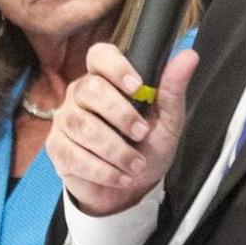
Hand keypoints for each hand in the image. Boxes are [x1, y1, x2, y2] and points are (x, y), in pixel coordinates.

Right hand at [46, 42, 198, 215]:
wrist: (131, 188)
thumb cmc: (146, 147)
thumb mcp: (167, 121)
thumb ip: (172, 89)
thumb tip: (188, 57)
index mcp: (106, 79)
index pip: (100, 55)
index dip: (116, 67)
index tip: (137, 86)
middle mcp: (80, 94)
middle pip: (90, 89)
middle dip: (120, 115)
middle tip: (141, 134)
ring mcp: (65, 119)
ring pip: (82, 126)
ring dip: (115, 150)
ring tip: (136, 164)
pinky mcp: (57, 147)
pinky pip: (74, 155)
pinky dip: (103, 170)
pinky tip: (120, 176)